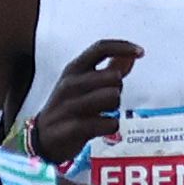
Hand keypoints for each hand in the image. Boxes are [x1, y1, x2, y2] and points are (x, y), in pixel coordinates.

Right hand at [30, 38, 142, 167]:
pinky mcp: (74, 128)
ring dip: (114, 108)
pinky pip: (110, 123)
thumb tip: (132, 55)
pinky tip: (100, 127)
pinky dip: (111, 126)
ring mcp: (69, 105)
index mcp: (73, 69)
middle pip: (113, 76)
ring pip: (112, 97)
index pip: (100, 48)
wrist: (42, 138)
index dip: (123, 47)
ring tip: (101, 113)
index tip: (141, 52)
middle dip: (118, 89)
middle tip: (106, 100)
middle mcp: (70, 84)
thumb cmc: (69, 107)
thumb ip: (109, 69)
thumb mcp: (84, 84)